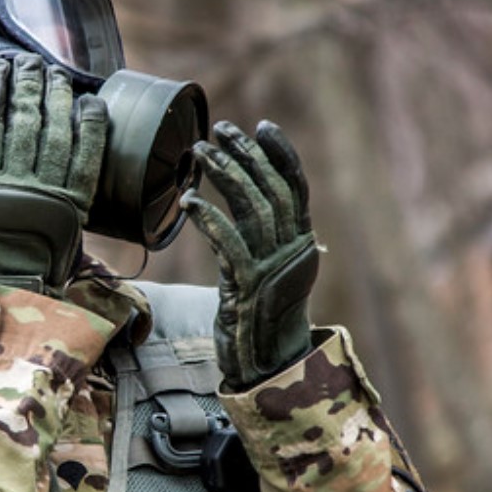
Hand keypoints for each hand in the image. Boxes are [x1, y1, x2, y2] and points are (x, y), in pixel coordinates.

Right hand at [0, 53, 107, 294]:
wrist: (8, 292)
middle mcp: (14, 182)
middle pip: (24, 119)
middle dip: (27, 83)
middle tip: (31, 59)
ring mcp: (48, 192)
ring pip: (56, 132)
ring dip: (58, 97)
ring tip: (56, 73)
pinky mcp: (75, 204)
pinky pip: (87, 159)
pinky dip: (91, 129)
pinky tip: (91, 104)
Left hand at [181, 121, 318, 390]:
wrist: (267, 364)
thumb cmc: (262, 313)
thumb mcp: (273, 269)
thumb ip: (267, 235)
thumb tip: (250, 195)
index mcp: (302, 244)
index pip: (297, 188)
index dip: (281, 155)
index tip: (261, 127)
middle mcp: (293, 252)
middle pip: (273, 191)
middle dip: (247, 155)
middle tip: (220, 129)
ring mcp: (273, 269)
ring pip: (253, 211)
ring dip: (225, 176)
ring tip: (200, 152)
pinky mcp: (248, 288)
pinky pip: (229, 245)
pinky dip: (210, 219)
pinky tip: (189, 201)